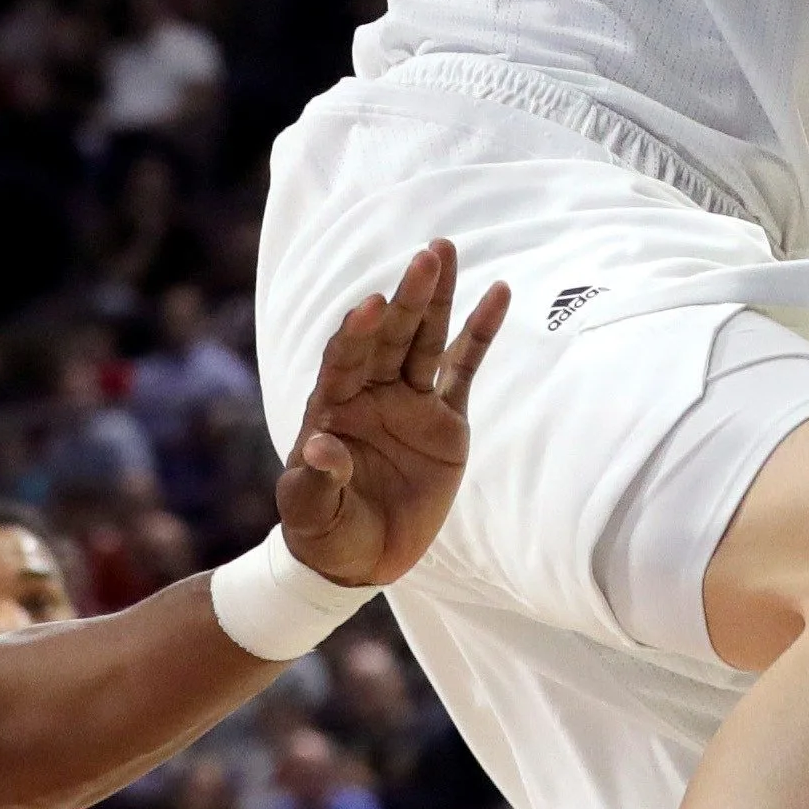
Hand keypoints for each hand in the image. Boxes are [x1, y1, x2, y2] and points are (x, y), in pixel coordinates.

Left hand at [278, 238, 503, 586]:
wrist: (359, 558)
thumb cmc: (324, 533)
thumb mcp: (310, 514)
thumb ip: (316, 481)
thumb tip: (320, 446)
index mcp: (333, 406)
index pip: (346, 359)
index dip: (358, 334)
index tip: (373, 307)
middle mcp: (371, 392)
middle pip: (391, 336)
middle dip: (408, 298)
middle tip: (427, 256)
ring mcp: (410, 401)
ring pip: (426, 340)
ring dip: (436, 298)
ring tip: (445, 251)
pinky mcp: (444, 419)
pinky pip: (465, 368)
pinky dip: (480, 332)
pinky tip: (498, 293)